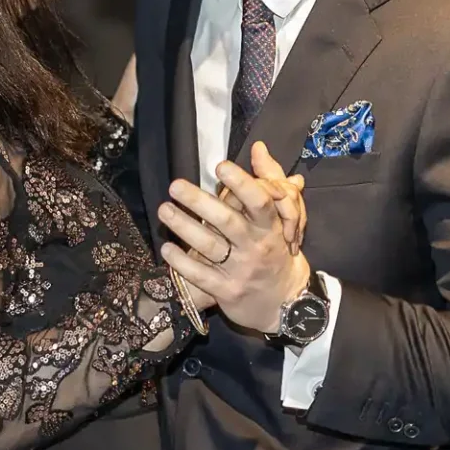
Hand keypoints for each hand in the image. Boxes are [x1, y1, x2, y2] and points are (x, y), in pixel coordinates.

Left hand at [158, 160, 311, 334]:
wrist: (286, 301)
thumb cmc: (277, 251)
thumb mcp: (282, 219)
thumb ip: (270, 181)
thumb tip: (258, 147)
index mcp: (271, 227)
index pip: (259, 202)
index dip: (241, 183)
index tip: (220, 167)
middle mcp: (256, 247)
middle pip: (227, 221)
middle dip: (199, 202)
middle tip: (175, 186)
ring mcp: (241, 270)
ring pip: (209, 246)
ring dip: (184, 226)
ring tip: (164, 209)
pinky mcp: (227, 291)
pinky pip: (200, 275)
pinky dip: (181, 262)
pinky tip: (166, 247)